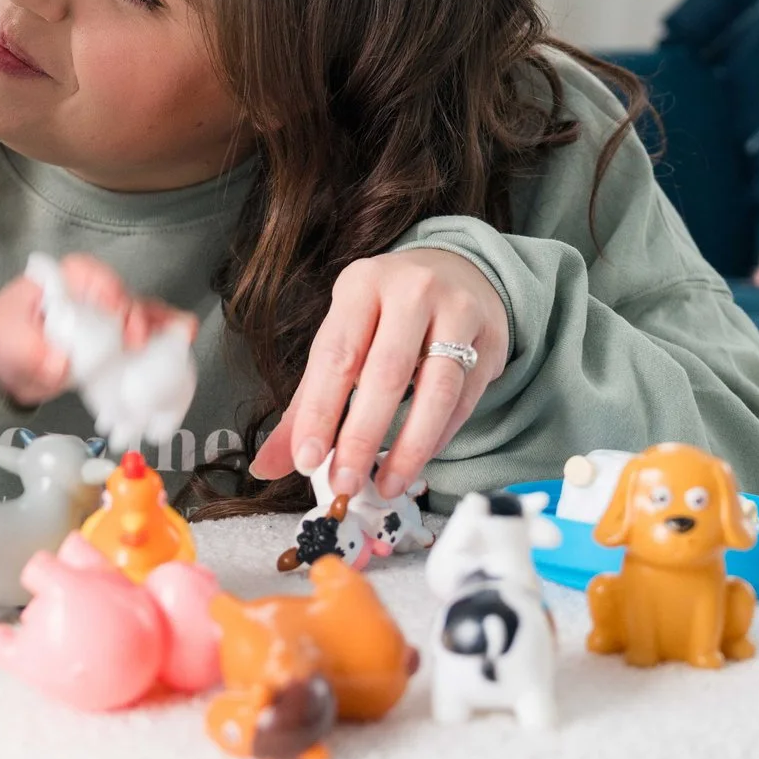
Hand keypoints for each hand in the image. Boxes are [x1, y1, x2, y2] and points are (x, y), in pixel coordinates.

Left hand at [0, 253, 193, 405]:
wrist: (6, 364)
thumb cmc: (5, 338)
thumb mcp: (9, 342)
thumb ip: (31, 352)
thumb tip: (60, 365)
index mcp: (61, 282)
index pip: (86, 274)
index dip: (105, 288)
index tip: (113, 310)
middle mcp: (88, 296)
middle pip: (120, 296)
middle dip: (134, 315)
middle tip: (135, 338)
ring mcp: (105, 319)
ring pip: (139, 314)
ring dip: (158, 325)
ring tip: (179, 335)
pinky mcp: (115, 343)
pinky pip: (144, 335)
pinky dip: (164, 335)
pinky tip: (183, 336)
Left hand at [248, 247, 507, 500]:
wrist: (458, 273)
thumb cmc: (386, 313)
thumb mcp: (343, 337)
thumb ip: (308, 402)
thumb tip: (267, 463)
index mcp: (361, 285)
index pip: (336, 355)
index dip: (321, 412)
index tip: (307, 460)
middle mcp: (412, 291)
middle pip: (386, 373)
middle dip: (363, 437)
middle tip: (345, 482)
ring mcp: (458, 312)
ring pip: (436, 390)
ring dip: (409, 447)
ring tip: (386, 485)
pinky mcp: (491, 340)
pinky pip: (464, 399)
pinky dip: (438, 437)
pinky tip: (417, 460)